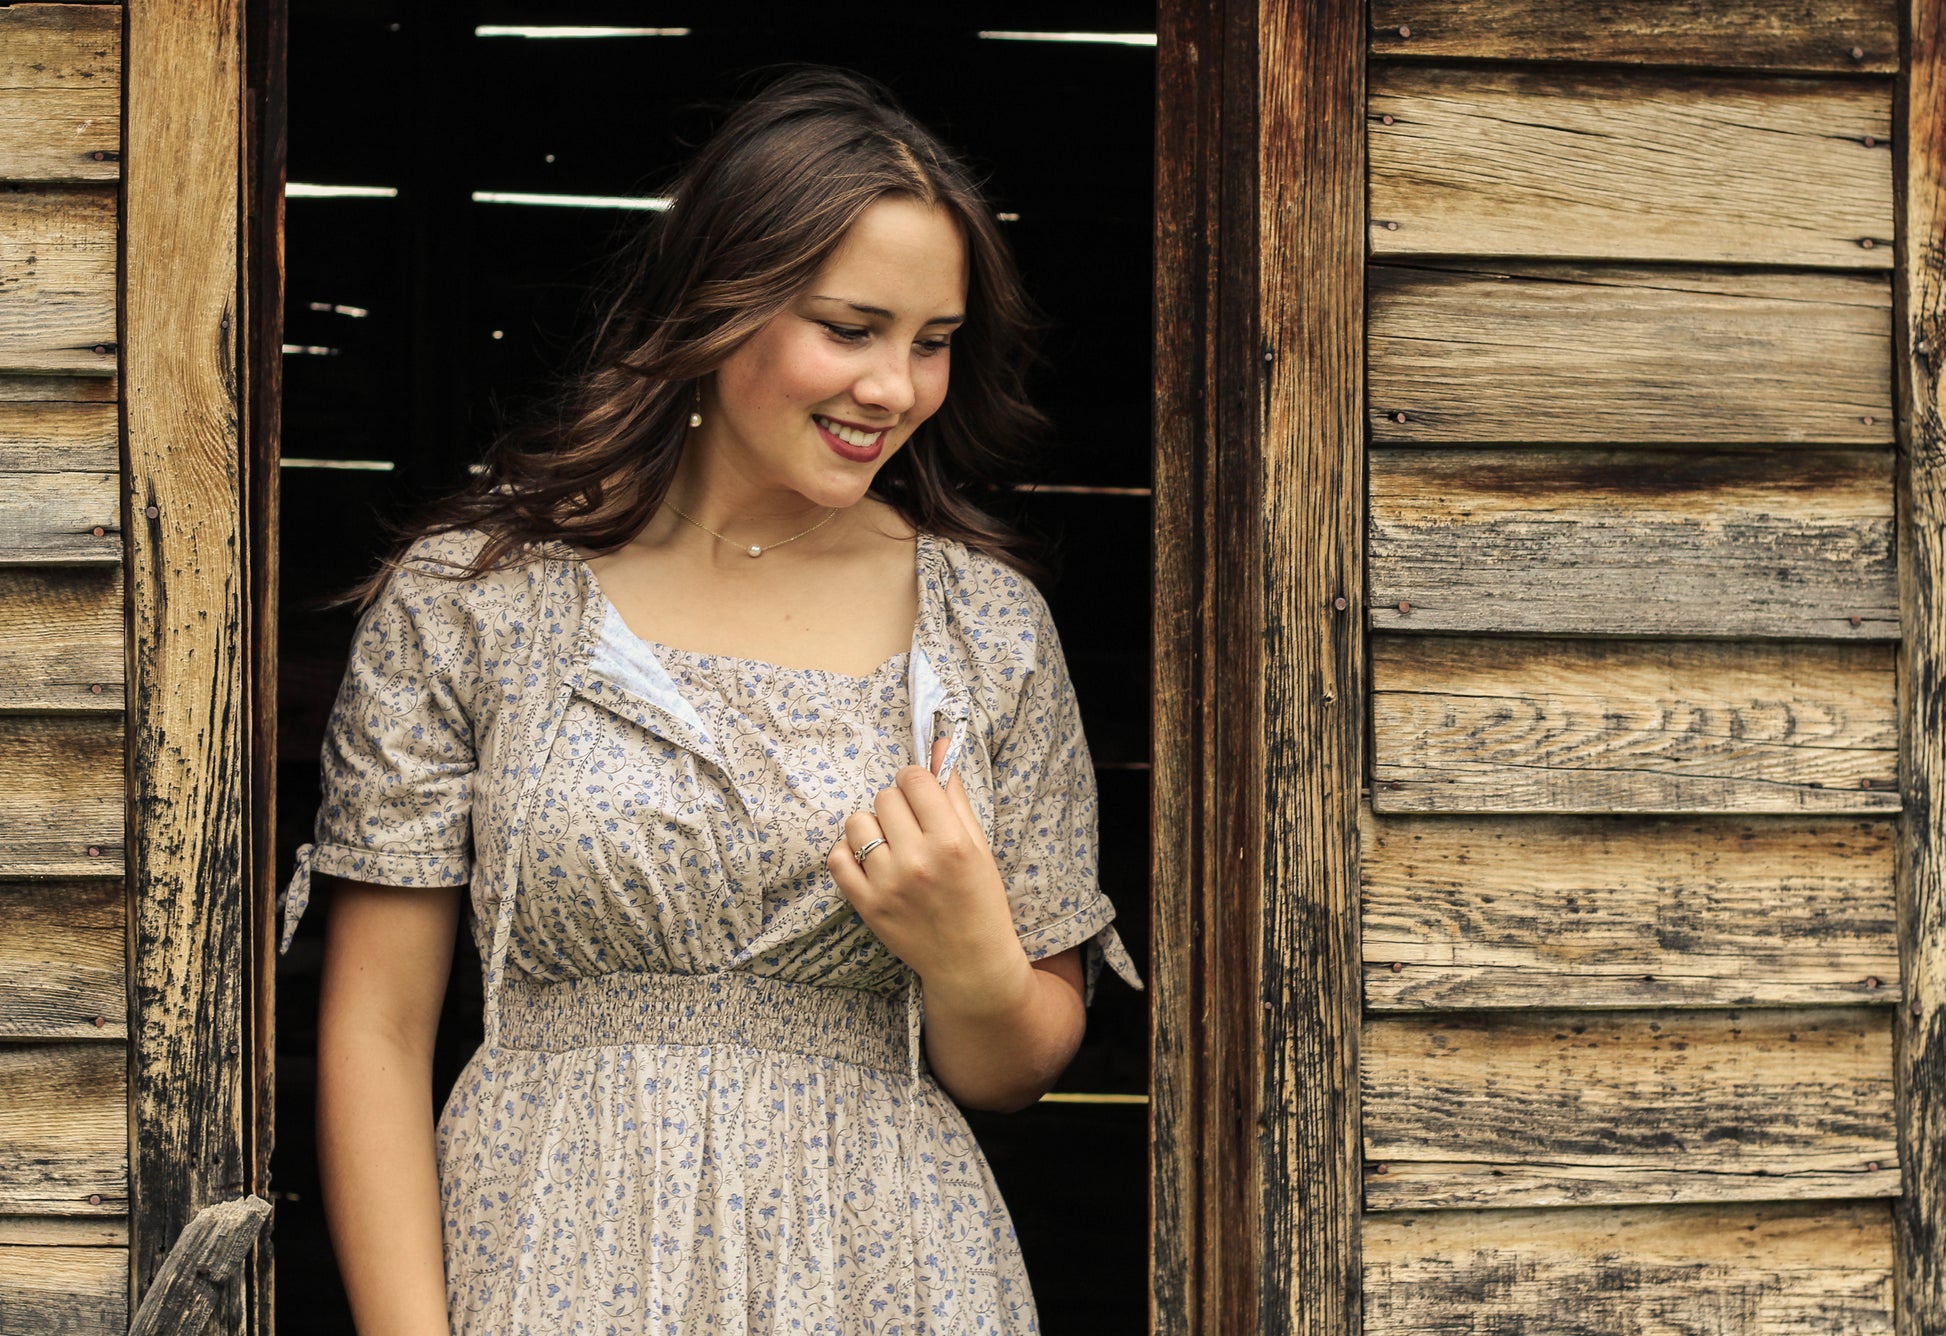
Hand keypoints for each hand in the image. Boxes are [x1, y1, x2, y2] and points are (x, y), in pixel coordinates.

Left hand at [826, 737, 1030, 1010]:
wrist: (971, 962)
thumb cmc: (980, 899)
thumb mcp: (979, 844)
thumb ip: (956, 794)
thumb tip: (939, 744)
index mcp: (952, 841)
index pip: (914, 779)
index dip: (915, 782)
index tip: (920, 796)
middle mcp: (918, 860)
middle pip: (884, 797)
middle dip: (897, 805)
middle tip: (911, 827)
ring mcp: (887, 884)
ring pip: (857, 823)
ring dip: (872, 827)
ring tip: (890, 845)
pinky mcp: (866, 905)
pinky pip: (837, 858)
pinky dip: (849, 854)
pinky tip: (870, 862)